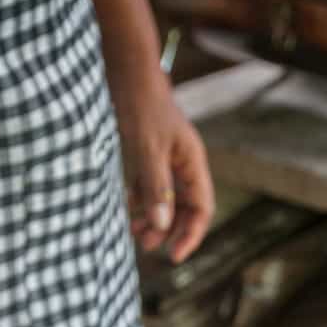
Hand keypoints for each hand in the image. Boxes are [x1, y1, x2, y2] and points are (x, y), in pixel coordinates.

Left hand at [111, 73, 213, 262]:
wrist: (125, 71)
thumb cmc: (140, 106)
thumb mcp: (147, 148)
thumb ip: (156, 186)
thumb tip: (161, 225)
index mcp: (192, 162)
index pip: (201, 208)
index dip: (191, 234)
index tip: (174, 255)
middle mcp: (182, 163)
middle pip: (184, 207)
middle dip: (169, 230)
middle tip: (148, 248)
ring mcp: (165, 158)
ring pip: (164, 198)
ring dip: (152, 218)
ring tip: (134, 234)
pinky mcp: (146, 153)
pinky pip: (148, 186)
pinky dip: (139, 201)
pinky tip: (126, 210)